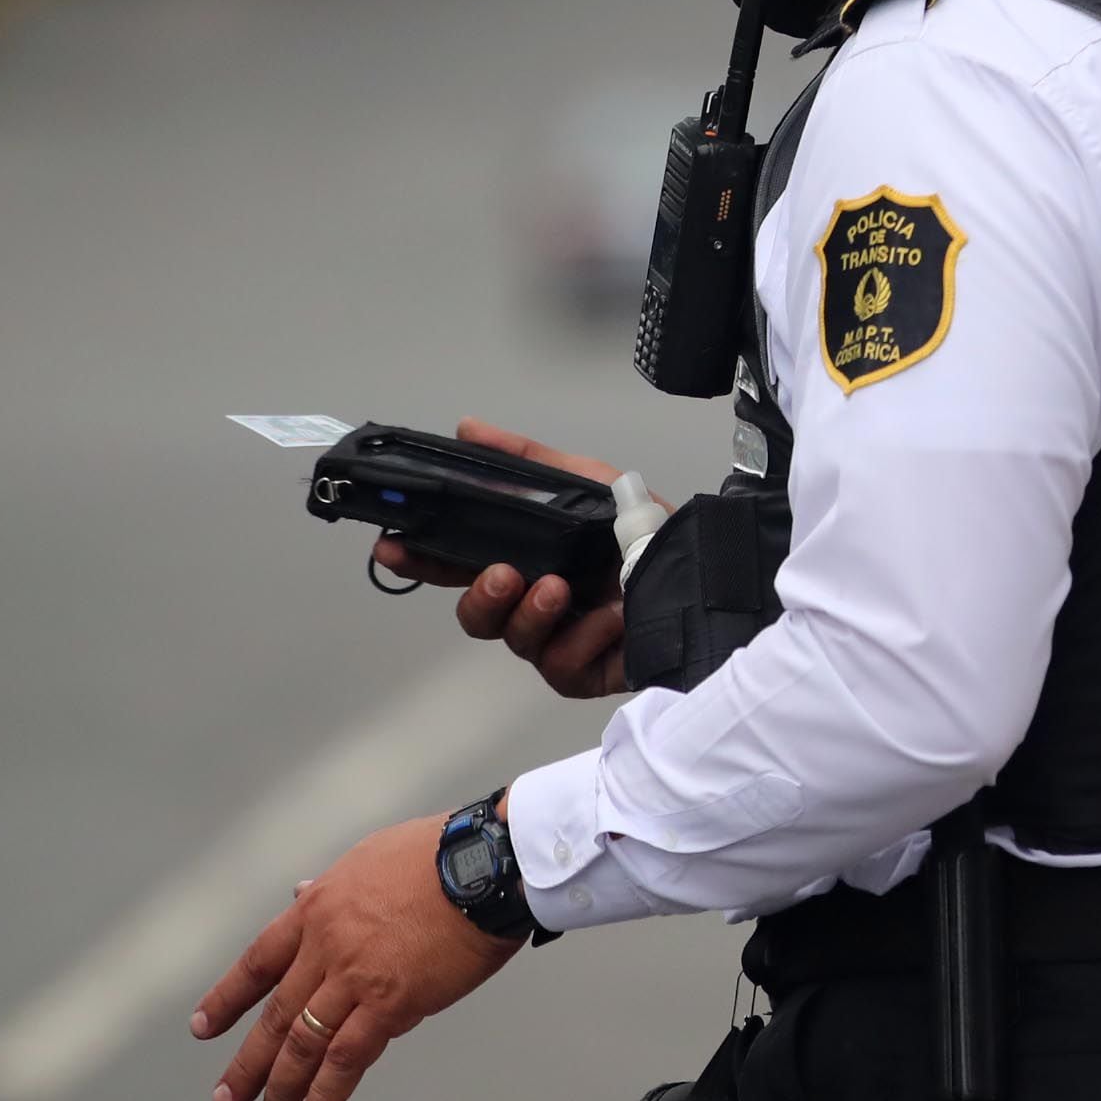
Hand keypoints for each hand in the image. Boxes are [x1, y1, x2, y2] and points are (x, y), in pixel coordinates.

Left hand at [187, 811, 519, 1100]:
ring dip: (282, 1089)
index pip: (258, 963)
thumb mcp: (367, 858)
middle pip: (276, 1015)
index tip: (203, 1029)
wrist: (483, 863)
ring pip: (303, 1045)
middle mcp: (325, 946)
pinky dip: (326, 1095)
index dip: (228, 999)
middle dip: (248, 1063)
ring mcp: (353, 977)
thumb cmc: (439, 854)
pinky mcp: (390, 1003)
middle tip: (227, 1100)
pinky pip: (348, 1058)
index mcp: (316, 909)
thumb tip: (299, 893)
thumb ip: (330, 888)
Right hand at [373, 417, 630, 698]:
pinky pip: (561, 666)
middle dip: (479, 596)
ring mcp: (559, 640)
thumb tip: (470, 428)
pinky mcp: (586, 671)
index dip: (422, 559)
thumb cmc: (650, 531)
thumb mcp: (590, 483)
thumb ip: (528, 461)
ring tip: (559, 590)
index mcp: (529, 559)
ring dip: (531, 614)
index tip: (393, 546)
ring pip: (514, 640)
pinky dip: (583, 638)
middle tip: (503, 575)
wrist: (706, 574)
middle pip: (477, 615)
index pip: (461, 563)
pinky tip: (609, 618)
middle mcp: (536, 602)